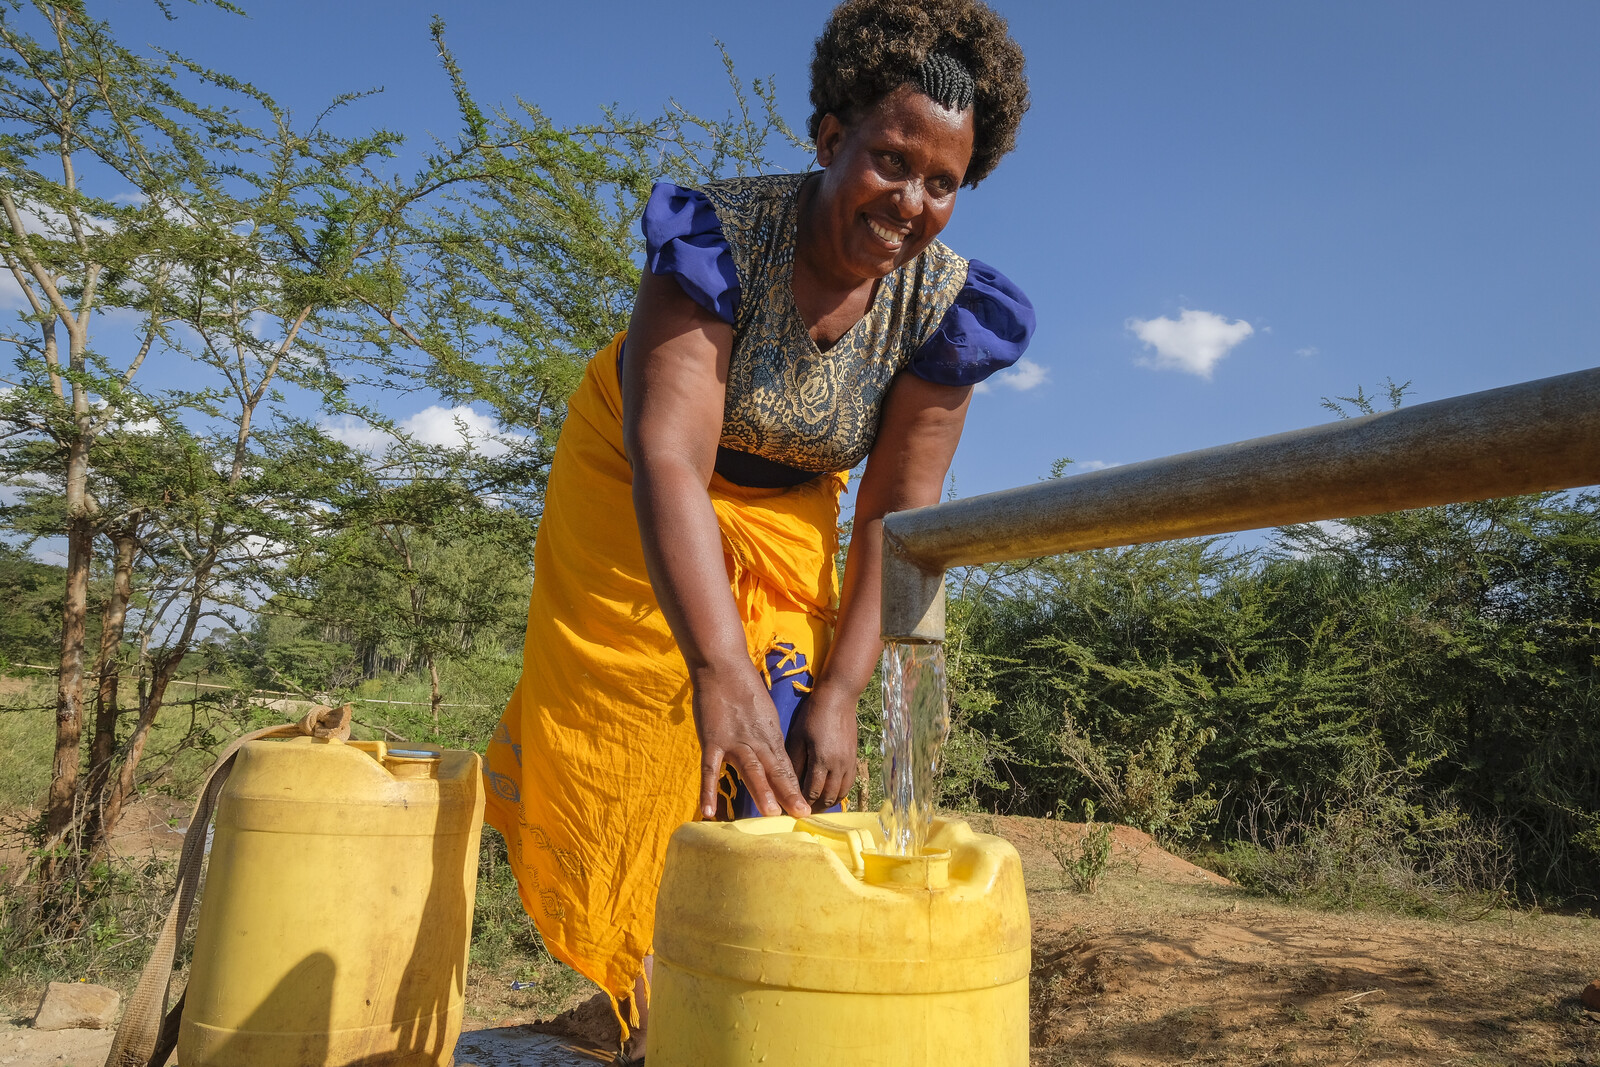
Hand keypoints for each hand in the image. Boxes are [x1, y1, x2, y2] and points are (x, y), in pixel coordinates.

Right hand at [691, 660, 810, 819]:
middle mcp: (756, 741)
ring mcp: (734, 742)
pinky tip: (709, 812)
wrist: (722, 665)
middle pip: (775, 771)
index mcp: (770, 734)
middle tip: (801, 814)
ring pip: (751, 770)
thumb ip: (767, 735)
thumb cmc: (743, 685)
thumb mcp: (764, 712)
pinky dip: (708, 790)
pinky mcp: (712, 740)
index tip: (804, 807)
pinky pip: (710, 770)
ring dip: (762, 791)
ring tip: (772, 813)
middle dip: (788, 794)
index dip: (794, 787)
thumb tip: (773, 754)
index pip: (785, 767)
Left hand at [784, 686, 858, 810]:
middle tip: (800, 812)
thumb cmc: (813, 715)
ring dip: (827, 803)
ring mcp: (849, 763)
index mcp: (822, 760)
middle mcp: (838, 766)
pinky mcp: (854, 759)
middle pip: (827, 798)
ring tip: (814, 806)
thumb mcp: (798, 737)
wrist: (839, 699)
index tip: (790, 809)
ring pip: (840, 794)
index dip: (801, 803)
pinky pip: (848, 785)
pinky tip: (829, 794)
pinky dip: (838, 794)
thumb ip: (795, 762)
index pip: (811, 792)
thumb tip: (787, 784)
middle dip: (814, 808)